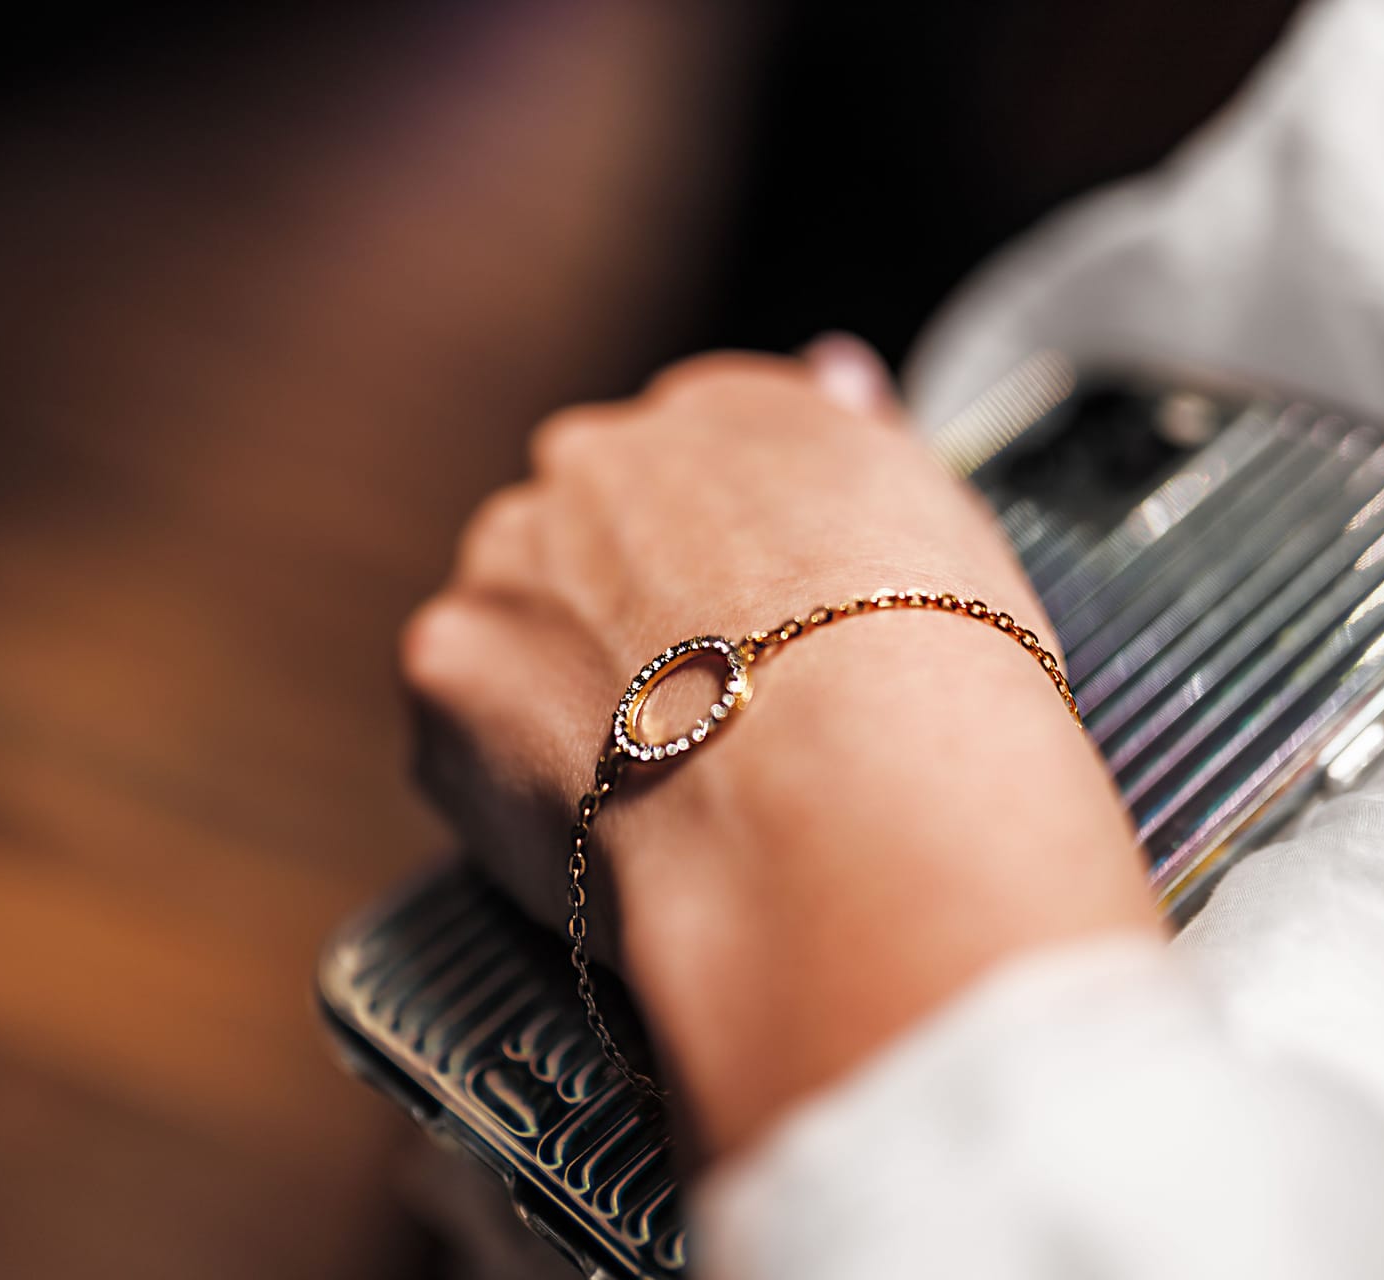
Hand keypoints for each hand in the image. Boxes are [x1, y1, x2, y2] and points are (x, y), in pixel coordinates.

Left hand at [401, 345, 1155, 1156]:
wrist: (842, 802)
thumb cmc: (930, 683)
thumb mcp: (941, 526)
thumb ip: (861, 439)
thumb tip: (833, 369)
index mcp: (729, 413)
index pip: (695, 469)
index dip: (721, 574)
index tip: (747, 647)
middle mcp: (599, 456)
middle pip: (587, 536)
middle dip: (622, 622)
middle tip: (697, 730)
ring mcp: (508, 554)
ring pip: (514, 627)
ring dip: (555, 695)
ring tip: (653, 792)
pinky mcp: (442, 661)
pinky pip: (463, 727)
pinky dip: (508, 781)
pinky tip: (598, 833)